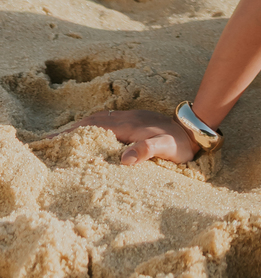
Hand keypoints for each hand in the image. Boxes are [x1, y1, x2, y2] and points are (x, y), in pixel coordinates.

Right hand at [57, 109, 199, 165]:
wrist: (195, 129)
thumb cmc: (179, 143)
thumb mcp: (165, 148)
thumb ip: (146, 150)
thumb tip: (124, 159)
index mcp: (128, 125)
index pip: (93, 127)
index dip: (72, 133)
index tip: (51, 140)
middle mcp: (126, 118)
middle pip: (91, 121)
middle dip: (69, 130)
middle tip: (47, 142)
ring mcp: (130, 119)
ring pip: (98, 120)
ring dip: (79, 128)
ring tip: (61, 140)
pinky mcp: (134, 122)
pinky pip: (106, 122)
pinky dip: (91, 127)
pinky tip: (88, 136)